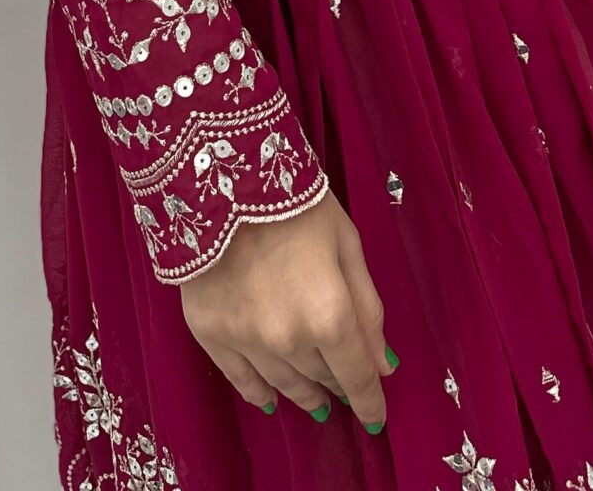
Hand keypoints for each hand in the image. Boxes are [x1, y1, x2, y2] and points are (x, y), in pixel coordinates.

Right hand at [177, 190, 395, 432]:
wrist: (221, 176)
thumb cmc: (296, 202)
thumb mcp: (347, 244)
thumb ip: (367, 308)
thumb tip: (381, 365)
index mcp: (330, 316)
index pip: (357, 376)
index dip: (371, 400)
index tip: (377, 416)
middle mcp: (288, 339)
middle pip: (322, 378)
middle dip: (337, 382)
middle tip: (343, 384)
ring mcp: (245, 340)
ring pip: (284, 384)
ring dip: (304, 392)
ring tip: (315, 398)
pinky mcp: (210, 332)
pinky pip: (239, 380)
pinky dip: (258, 393)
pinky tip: (269, 400)